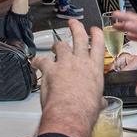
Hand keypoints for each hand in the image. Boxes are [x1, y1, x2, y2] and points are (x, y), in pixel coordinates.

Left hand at [34, 19, 105, 136]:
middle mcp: (81, 61)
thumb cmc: (86, 110)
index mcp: (95, 69)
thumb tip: (101, 103)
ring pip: (61, 45)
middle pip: (79, 37)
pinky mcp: (50, 69)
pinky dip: (37, 61)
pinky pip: (42, 60)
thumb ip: (98, 99)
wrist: (71, 113)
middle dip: (76, 27)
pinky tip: (35, 62)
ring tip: (55, 45)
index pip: (98, 45)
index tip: (94, 30)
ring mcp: (65, 63)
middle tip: (73, 23)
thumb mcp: (98, 103)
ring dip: (57, 44)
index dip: (96, 35)